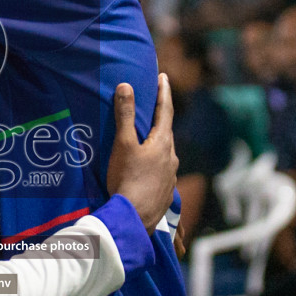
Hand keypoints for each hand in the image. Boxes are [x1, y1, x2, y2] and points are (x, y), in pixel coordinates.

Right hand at [106, 74, 177, 233]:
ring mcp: (171, 177)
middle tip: (153, 108)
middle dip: (160, 120)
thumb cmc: (127, 179)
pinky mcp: (166, 193)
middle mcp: (172, 158)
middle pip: (166, 133)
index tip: (163, 76)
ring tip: (146, 142)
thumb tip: (126, 86)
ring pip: (165, 154)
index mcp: (163, 142)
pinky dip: (155, 166)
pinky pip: (161, 173)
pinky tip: (147, 173)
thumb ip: (125, 115)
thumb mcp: (123, 144)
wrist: (134, 218)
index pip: (165, 110)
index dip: (163, 92)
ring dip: (157, 145)